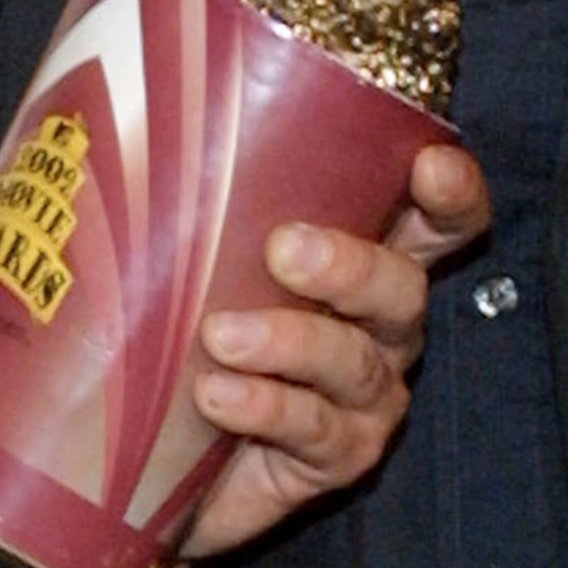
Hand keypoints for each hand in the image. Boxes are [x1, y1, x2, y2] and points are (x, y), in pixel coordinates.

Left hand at [180, 137, 490, 561]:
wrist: (155, 463)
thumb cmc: (179, 337)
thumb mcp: (188, 263)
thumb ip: (188, 200)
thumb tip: (116, 104)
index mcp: (365, 262)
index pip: (434, 222)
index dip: (451, 194)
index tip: (428, 166)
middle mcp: (380, 327)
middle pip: (401, 288)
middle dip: (349, 266)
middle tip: (284, 249)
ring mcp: (365, 397)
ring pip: (354, 362)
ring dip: (290, 341)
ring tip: (220, 335)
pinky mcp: (337, 457)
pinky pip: (314, 428)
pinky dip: (265, 406)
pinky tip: (216, 395)